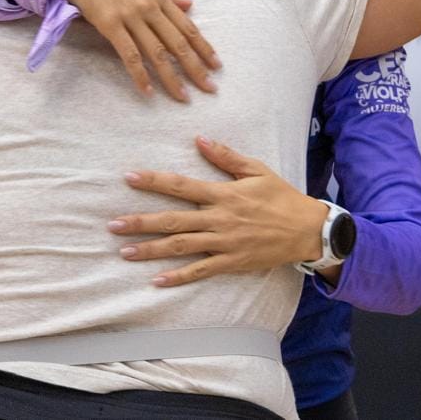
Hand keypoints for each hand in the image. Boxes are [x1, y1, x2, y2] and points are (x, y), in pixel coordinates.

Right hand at [48, 0, 219, 101]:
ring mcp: (130, 16)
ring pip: (157, 52)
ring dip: (172, 77)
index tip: (216, 65)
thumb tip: (189, 4)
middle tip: (210, 88)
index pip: (187, 27)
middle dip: (196, 68)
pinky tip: (148, 91)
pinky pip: (129, 54)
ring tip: (183, 96)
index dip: (204, 47)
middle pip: (178, 43)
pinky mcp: (109, 24)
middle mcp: (149, 7)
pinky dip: (139, 75)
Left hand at [108, 136, 326, 285]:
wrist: (307, 230)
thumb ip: (226, 157)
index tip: (129, 178)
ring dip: (151, 250)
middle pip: (173, 221)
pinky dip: (178, 277)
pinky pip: (201, 271)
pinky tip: (156, 281)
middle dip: (140, 223)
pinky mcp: (231, 263)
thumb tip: (199, 140)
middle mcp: (219, 219)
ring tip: (125, 252)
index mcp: (223, 194)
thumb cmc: (281, 197)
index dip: (154, 182)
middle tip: (113, 225)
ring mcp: (224, 243)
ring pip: (181, 247)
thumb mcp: (256, 170)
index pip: (181, 186)